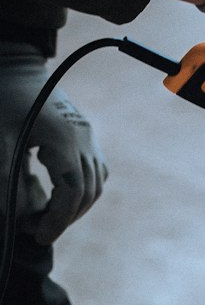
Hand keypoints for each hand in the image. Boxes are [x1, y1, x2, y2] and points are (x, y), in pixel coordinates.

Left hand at [0, 49, 108, 244]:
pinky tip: (58, 194)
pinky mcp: (86, 134)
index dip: (57, 220)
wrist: (16, 68)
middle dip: (64, 217)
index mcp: (63, 140)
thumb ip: (7, 183)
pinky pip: (95, 170)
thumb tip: (17, 219)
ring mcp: (89, 135)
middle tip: (36, 229)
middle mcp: (84, 138)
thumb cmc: (4, 102)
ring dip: (75, 206)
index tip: (38, 236)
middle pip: (87, 191)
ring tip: (46, 216)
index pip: (72, 192)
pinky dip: (82, 189)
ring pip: (96, 183)